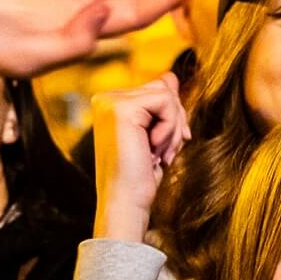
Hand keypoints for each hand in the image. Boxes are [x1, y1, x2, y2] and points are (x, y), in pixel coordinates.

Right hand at [90, 72, 189, 240]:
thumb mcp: (156, 134)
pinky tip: (153, 150)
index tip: (167, 147)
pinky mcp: (121, 109)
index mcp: (109, 104)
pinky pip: (165, 102)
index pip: (157, 90)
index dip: (172, 117)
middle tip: (163, 153)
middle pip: (163, 88)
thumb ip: (162, 105)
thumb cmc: (141, 175)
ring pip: (166, 94)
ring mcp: (110, 102)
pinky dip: (169, 128)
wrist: (126, 203)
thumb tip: (171, 76)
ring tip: (158, 154)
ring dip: (173, 128)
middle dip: (175, 121)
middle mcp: (105, 99)